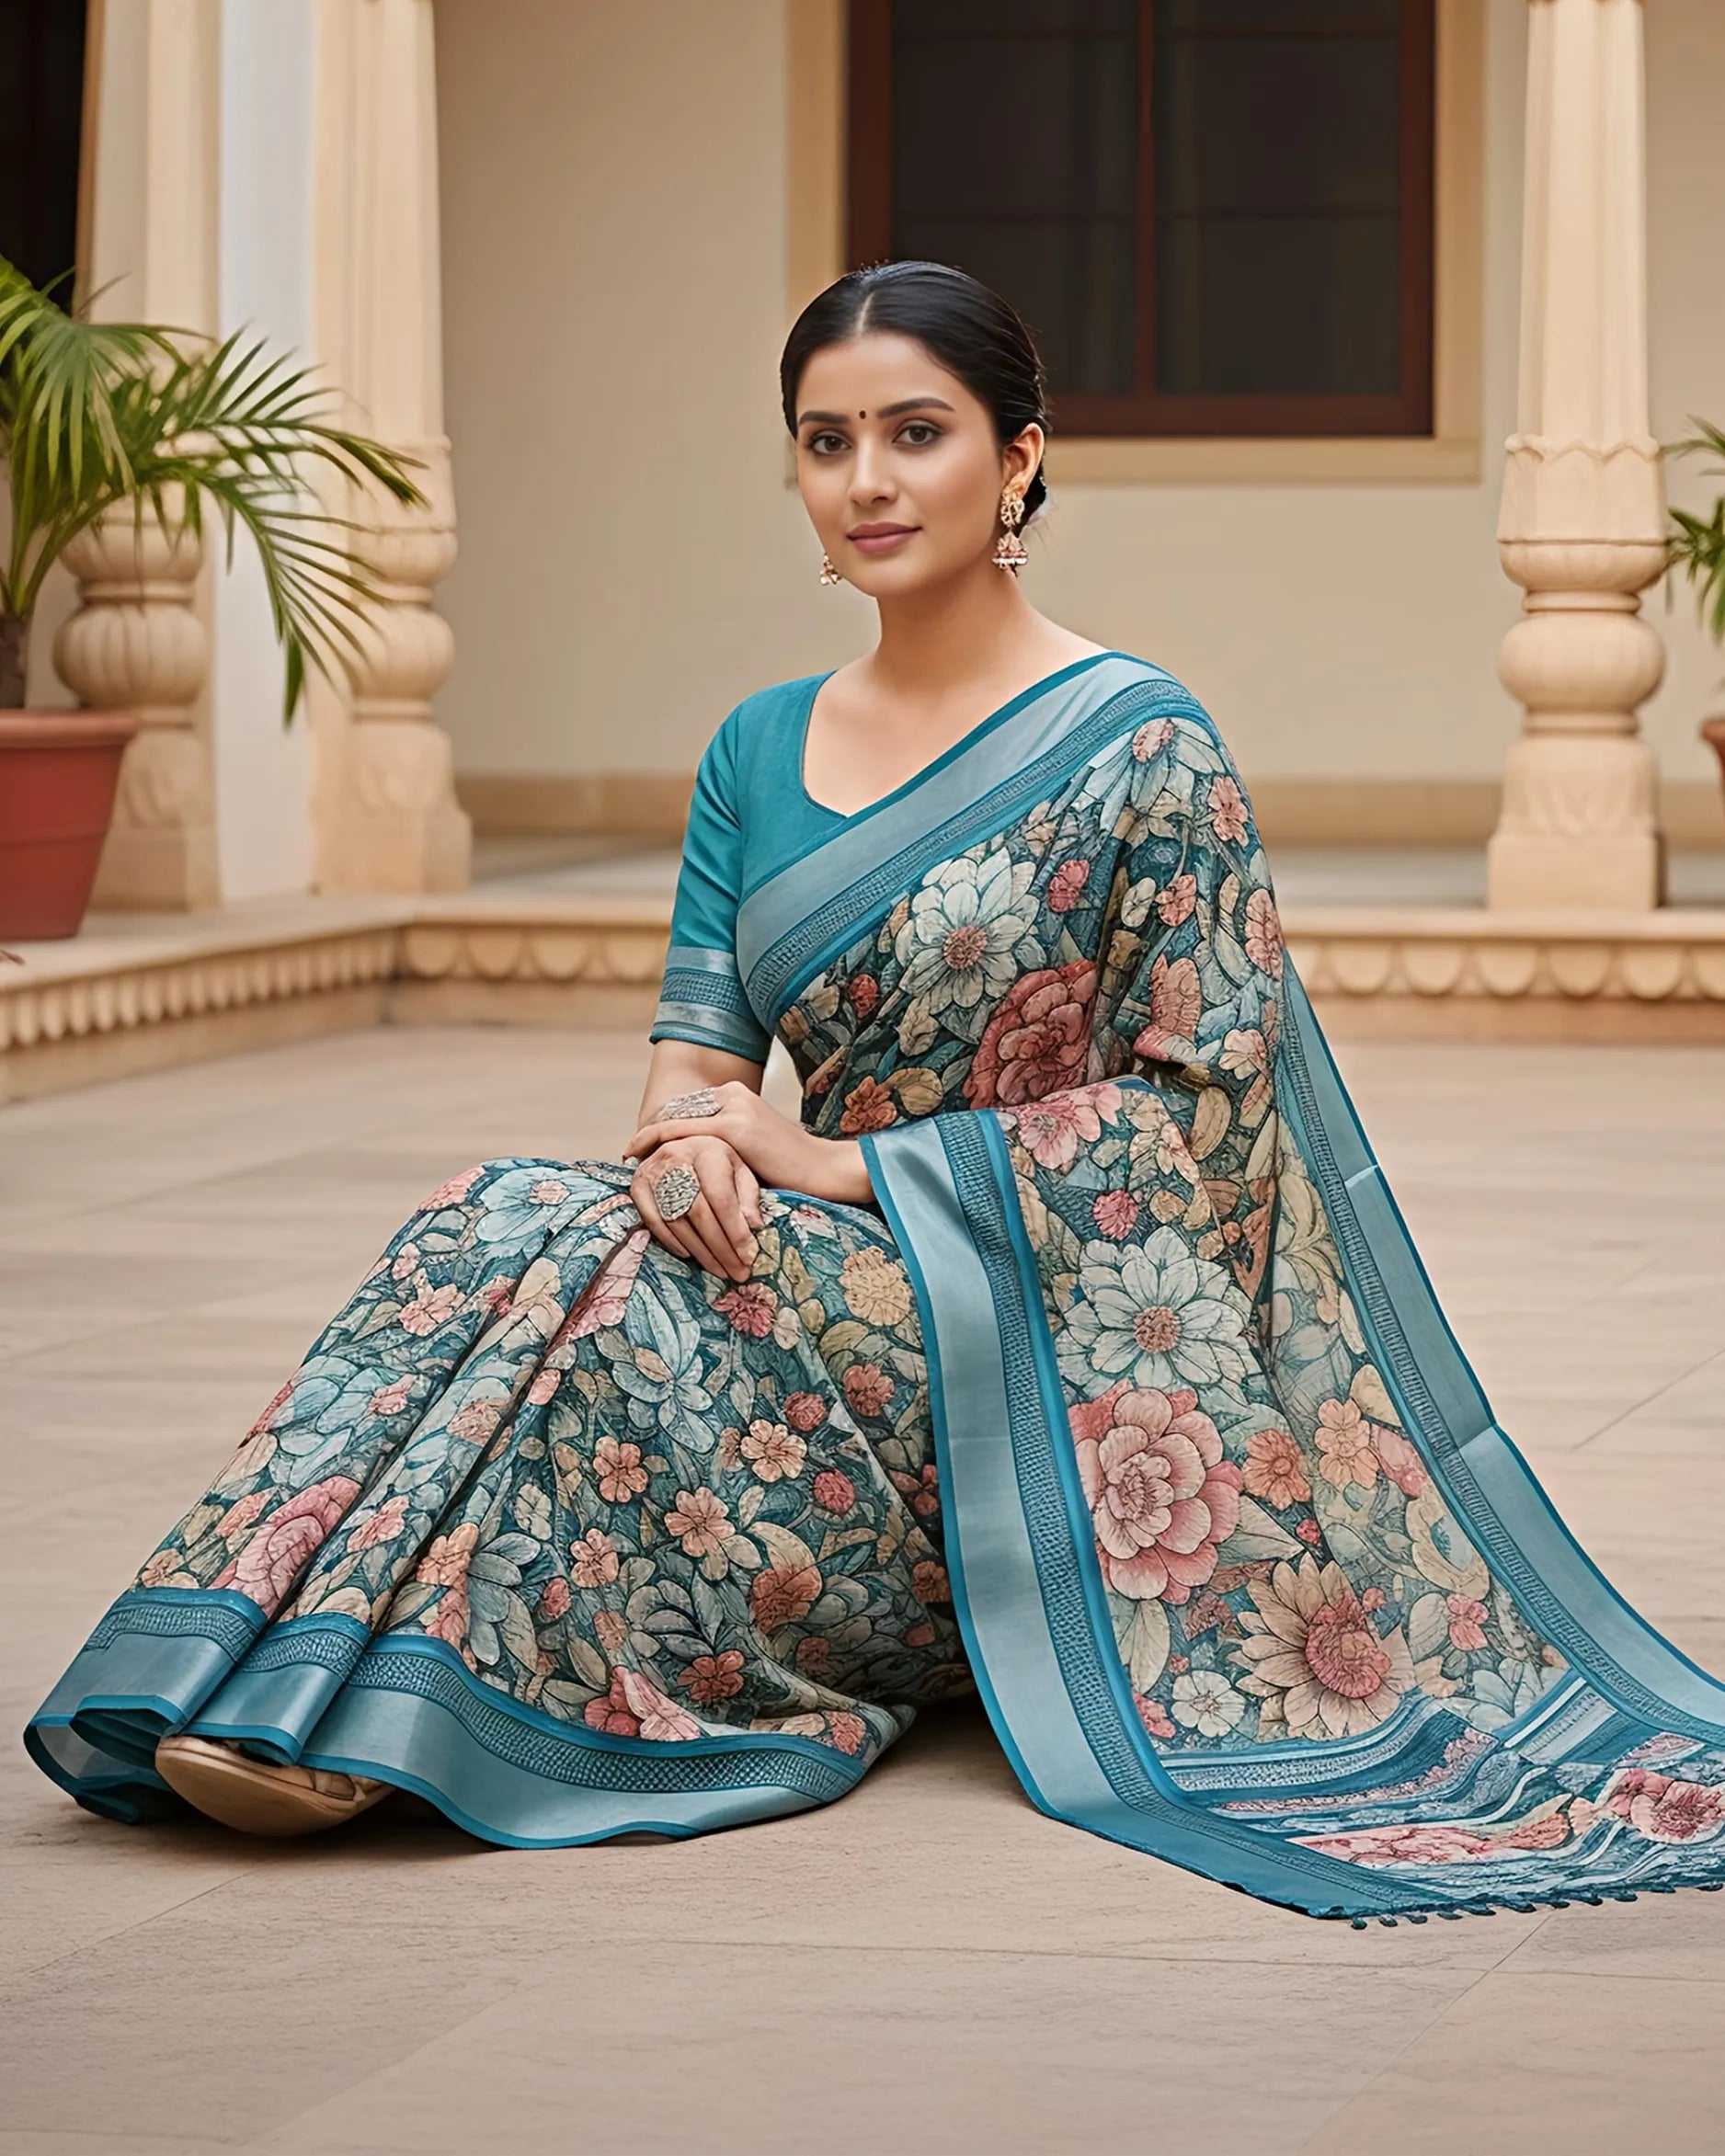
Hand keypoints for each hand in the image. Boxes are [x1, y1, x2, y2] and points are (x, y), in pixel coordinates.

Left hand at [622, 1079, 872, 1206]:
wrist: (824, 1171)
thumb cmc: (791, 1169)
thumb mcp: (752, 1147)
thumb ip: (726, 1142)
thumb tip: (698, 1155)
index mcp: (739, 1094)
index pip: (689, 1108)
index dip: (664, 1126)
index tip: (642, 1145)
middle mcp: (733, 1093)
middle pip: (679, 1111)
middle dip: (654, 1131)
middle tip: (629, 1152)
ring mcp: (733, 1107)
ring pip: (677, 1120)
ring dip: (651, 1138)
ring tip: (629, 1154)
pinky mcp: (733, 1127)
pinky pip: (681, 1132)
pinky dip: (654, 1142)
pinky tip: (636, 1155)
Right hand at [631, 1134, 761, 1281]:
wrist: (683, 1146)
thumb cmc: (718, 1162)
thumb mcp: (740, 1171)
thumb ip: (749, 1196)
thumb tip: (754, 1226)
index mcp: (707, 1149)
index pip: (721, 1197)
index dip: (735, 1230)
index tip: (749, 1255)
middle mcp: (676, 1157)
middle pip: (698, 1212)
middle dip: (721, 1248)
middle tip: (738, 1272)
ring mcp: (652, 1172)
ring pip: (677, 1221)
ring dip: (700, 1252)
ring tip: (721, 1270)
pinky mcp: (638, 1187)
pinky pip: (654, 1222)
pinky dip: (673, 1242)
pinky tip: (691, 1256)